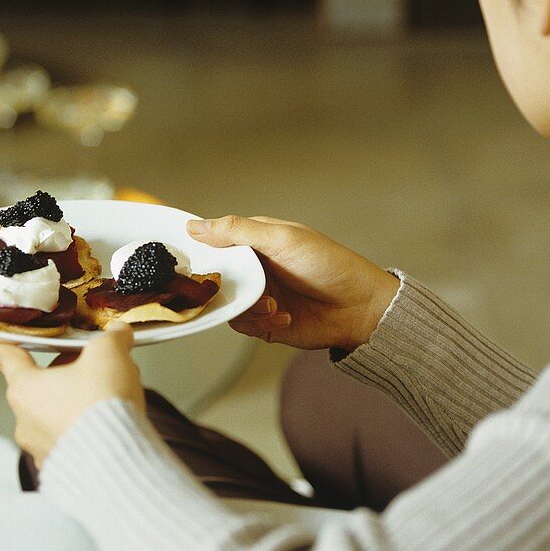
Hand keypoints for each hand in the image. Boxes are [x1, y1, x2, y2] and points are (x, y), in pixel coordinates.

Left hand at [0, 322, 143, 466]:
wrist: (117, 460)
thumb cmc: (102, 406)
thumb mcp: (109, 355)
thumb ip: (111, 338)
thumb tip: (118, 334)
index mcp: (26, 388)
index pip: (7, 359)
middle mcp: (26, 420)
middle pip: (42, 385)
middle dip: (68, 373)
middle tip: (97, 368)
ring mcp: (41, 447)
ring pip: (57, 413)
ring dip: (78, 402)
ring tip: (111, 399)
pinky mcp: (62, 467)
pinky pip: (70, 440)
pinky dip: (86, 430)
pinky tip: (110, 425)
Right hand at [187, 216, 398, 350]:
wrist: (359, 309)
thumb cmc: (328, 265)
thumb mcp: (282, 239)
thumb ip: (238, 231)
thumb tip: (195, 225)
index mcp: (255, 240)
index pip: (215, 241)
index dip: (201, 251)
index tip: (190, 262)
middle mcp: (254, 267)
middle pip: (215, 277)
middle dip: (226, 286)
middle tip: (243, 289)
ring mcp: (259, 295)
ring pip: (227, 304)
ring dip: (249, 308)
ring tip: (275, 306)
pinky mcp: (265, 322)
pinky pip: (243, 325)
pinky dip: (261, 324)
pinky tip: (284, 318)